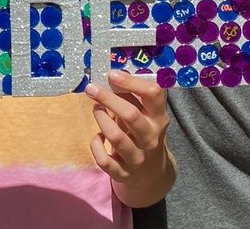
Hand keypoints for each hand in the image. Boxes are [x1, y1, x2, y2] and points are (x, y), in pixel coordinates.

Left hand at [85, 70, 175, 207]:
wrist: (151, 174)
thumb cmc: (143, 133)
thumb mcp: (145, 115)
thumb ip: (131, 96)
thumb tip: (112, 75)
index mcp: (158, 118)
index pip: (154, 94)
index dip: (132, 81)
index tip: (112, 74)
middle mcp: (151, 138)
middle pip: (131, 115)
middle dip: (108, 99)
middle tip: (91, 88)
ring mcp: (137, 157)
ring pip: (116, 137)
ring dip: (101, 119)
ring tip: (96, 108)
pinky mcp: (123, 173)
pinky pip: (104, 160)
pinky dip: (96, 145)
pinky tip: (97, 137)